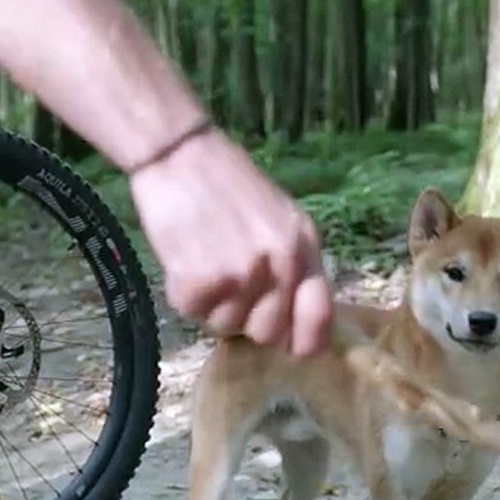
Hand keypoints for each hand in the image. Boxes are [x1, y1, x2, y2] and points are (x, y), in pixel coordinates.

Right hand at [129, 128, 332, 356]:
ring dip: (211, 304)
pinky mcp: (202, 280)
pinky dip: (182, 293)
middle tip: (228, 286)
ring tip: (204, 260)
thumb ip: (293, 264)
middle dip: (246, 319)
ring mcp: (242, 274)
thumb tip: (296, 324)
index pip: (320, 318)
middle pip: (268, 332)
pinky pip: (193, 312)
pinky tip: (183, 260)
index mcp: (305, 247)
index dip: (304, 343)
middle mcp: (281, 264)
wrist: (180, 154)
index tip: (289, 346)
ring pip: (226, 326)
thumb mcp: (280, 219)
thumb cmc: (228, 184)